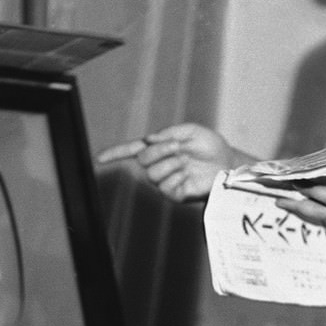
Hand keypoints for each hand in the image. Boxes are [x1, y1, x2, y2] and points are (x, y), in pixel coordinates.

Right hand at [97, 123, 250, 202]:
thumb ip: (168, 133)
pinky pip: (166, 187)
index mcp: (158, 148)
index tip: (99, 158)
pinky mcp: (175, 194)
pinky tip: (187, 175)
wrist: (226, 163)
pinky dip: (177, 178)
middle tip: (178, 147)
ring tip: (186, 162)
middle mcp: (158, 165)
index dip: (115, 154)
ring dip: (171, 164)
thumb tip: (148, 139)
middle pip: (143, 160)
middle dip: (160, 150)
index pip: (131, 151)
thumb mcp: (190, 131)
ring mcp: (166, 180)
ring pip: (153, 174)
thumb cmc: (209, 146)